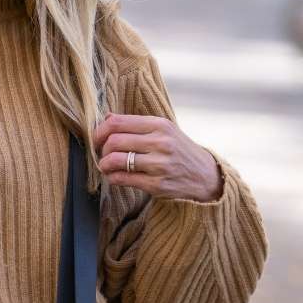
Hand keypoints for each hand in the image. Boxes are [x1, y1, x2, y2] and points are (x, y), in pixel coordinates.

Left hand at [92, 111, 221, 201]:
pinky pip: (123, 179)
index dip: (100, 131)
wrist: (205, 175)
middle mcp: (160, 143)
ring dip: (104, 164)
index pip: (118, 122)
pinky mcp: (157, 184)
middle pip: (114, 141)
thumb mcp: (164, 130)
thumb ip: (136, 124)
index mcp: (160, 125)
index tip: (97, 138)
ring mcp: (159, 164)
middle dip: (101, 149)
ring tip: (106, 166)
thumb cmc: (179, 150)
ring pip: (116, 160)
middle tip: (102, 154)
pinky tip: (114, 176)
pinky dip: (112, 178)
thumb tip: (107, 117)